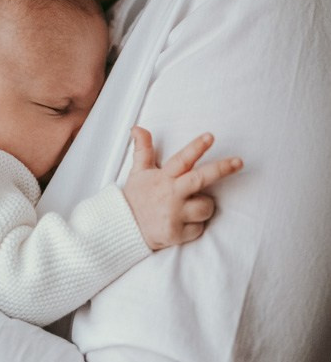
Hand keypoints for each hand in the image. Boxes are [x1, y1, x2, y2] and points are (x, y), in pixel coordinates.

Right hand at [122, 128, 242, 249]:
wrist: (123, 229)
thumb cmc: (136, 199)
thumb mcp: (138, 172)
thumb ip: (143, 150)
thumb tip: (137, 128)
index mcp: (163, 178)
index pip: (182, 160)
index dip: (196, 148)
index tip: (210, 136)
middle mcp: (170, 194)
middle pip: (200, 179)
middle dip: (222, 169)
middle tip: (239, 162)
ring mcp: (174, 214)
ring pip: (206, 206)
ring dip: (204, 206)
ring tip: (189, 207)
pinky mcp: (176, 233)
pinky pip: (199, 227)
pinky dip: (195, 226)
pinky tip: (182, 224)